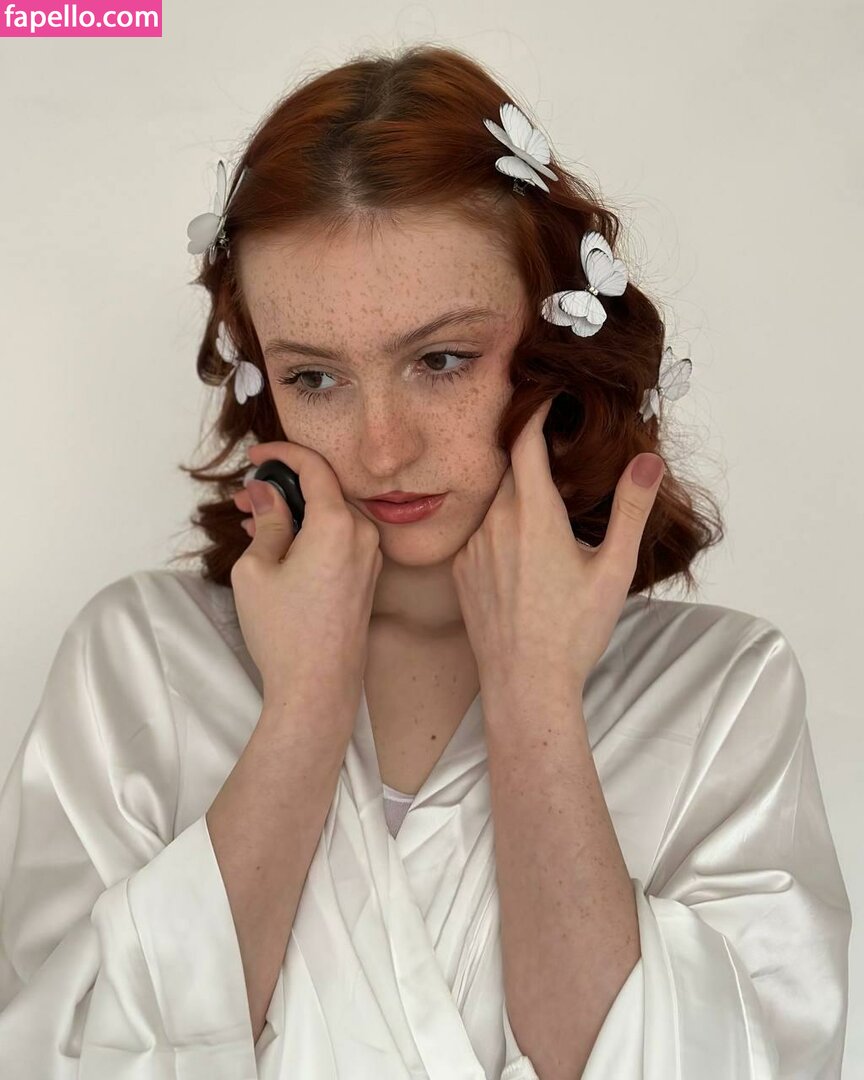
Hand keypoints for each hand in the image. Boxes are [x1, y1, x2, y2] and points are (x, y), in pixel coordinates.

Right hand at [232, 441, 382, 712]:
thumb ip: (267, 521)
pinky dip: (311, 532)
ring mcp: (371, 558)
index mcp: (338, 524)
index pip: (315, 467)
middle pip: (325, 490)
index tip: (256, 455)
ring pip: (332, 516)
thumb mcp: (257, 569)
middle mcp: (364, 535)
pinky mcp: (368, 578)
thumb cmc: (285, 632)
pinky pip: (340, 539)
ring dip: (296, 512)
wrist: (318, 688)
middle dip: (284, 487)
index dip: (282, 453)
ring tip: (254, 523)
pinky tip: (279, 544)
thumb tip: (268, 493)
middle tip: (247, 498)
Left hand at [450, 398, 664, 690]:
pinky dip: (499, 530)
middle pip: (510, 470)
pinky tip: (522, 555)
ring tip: (545, 516)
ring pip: (494, 502)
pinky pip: (479, 533)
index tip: (546, 396)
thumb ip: (631, 508)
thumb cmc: (573, 631)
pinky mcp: (459, 569)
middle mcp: (496, 521)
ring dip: (516, 498)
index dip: (535, 413)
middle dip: (531, 459)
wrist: (525, 683)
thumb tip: (649, 461)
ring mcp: (472, 545)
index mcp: (534, 513)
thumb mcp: (613, 569)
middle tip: (559, 460)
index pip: (525, 441)